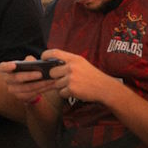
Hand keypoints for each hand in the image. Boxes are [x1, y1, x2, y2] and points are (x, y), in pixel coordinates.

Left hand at [0, 50, 118, 104]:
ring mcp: (71, 78)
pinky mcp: (71, 89)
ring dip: (62, 87)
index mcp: (74, 59)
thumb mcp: (82, 64)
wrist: (105, 88)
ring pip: (56, 84)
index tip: (42, 58)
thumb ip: (68, 62)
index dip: (46, 55)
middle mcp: (72, 67)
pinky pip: (61, 92)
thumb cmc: (92, 76)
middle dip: (55, 77)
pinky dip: (66, 94)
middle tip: (65, 79)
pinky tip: (76, 91)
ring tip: (74, 85)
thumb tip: (50, 65)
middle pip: (52, 72)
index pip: (55, 53)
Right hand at [0, 55, 56, 103]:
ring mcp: (13, 90)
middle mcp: (7, 80)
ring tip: (51, 80)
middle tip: (41, 74)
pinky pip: (32, 94)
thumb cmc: (28, 70)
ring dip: (40, 84)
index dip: (7, 66)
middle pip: (16, 78)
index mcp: (6, 69)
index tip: (14, 65)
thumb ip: (30, 61)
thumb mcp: (28, 63)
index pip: (3, 67)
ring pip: (26, 88)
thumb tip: (34, 62)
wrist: (29, 84)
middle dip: (29, 76)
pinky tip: (51, 85)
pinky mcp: (21, 97)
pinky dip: (43, 89)